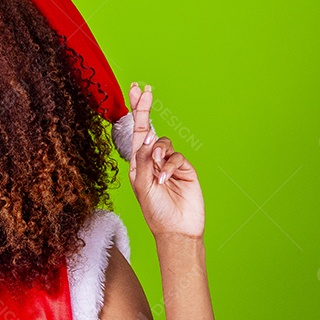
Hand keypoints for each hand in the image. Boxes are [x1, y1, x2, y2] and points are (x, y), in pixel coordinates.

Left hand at [127, 84, 204, 238]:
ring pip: (164, 142)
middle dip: (144, 109)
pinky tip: (165, 179)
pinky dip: (170, 166)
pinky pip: (176, 156)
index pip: (135, 133)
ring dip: (159, 152)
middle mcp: (151, 161)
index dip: (136, 111)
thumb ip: (143, 160)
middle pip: (149, 129)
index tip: (136, 90)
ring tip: (156, 170)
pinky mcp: (184, 169)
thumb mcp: (141, 185)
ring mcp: (169, 164)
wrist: (176, 229)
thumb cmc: (156, 211)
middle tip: (144, 90)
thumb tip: (148, 138)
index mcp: (137, 164)